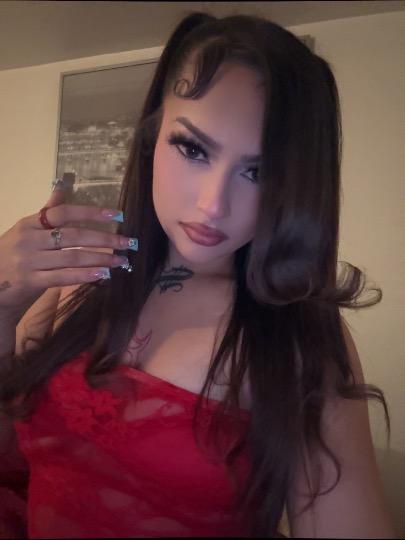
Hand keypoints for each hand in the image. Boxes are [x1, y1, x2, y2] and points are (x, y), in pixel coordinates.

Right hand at [0, 180, 132, 322]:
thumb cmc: (12, 255)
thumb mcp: (26, 230)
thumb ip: (46, 211)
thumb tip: (61, 185)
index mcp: (29, 224)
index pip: (64, 213)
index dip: (91, 213)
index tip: (116, 215)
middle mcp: (29, 240)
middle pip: (73, 236)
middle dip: (104, 239)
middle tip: (128, 242)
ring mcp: (29, 261)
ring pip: (72, 257)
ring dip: (100, 259)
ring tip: (121, 260)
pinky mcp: (31, 281)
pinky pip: (63, 277)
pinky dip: (84, 275)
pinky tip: (103, 275)